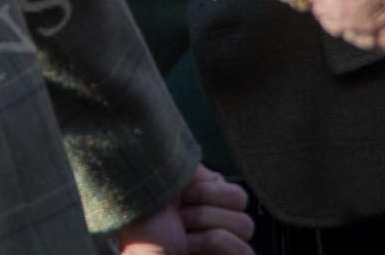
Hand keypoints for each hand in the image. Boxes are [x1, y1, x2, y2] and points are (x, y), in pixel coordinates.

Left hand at [114, 165, 252, 253]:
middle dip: (204, 206)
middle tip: (178, 216)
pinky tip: (189, 248)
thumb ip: (180, 162)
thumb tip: (191, 141)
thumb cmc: (139, 221)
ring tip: (182, 234)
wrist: (138, 249)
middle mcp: (219, 221)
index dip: (205, 188)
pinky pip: (244, 249)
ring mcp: (228, 246)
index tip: (180, 194)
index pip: (229, 185)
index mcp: (204, 199)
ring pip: (245, 224)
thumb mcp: (157, 179)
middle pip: (241, 199)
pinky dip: (213, 243)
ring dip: (206, 224)